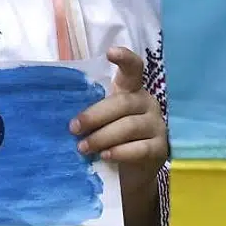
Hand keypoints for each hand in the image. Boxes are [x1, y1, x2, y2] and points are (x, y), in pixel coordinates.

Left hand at [71, 48, 168, 191]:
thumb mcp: (103, 121)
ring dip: (103, 137)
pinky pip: (140, 148)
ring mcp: (157, 125)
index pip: (133, 69)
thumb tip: (65, 114)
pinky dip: (120, 152)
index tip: (110, 52)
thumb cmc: (112, 139)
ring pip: (129, 126)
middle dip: (95, 115)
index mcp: (132, 90)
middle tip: (74, 128)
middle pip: (123, 103)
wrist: (132, 173)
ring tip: (83, 147)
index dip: (125, 58)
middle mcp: (147, 103)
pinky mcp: (160, 148)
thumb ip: (93, 113)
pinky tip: (105, 156)